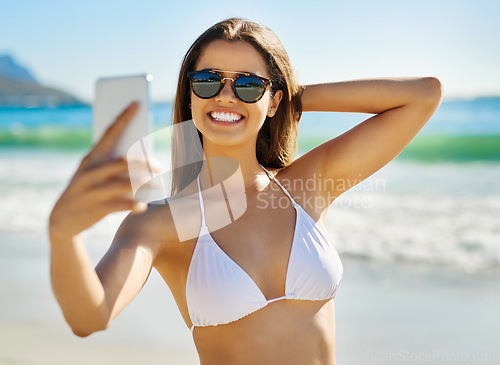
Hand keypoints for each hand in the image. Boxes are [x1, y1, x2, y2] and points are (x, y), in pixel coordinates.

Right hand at [49, 102, 157, 241]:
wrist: (61, 220)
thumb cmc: (86, 190)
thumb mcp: (92, 172)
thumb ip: (110, 162)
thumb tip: (141, 152)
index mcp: (91, 158)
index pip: (108, 133)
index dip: (123, 118)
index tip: (136, 104)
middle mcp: (90, 171)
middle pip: (124, 162)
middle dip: (145, 162)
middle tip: (158, 166)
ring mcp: (93, 190)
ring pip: (125, 184)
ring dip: (145, 185)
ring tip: (157, 186)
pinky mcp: (96, 208)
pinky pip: (122, 204)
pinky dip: (136, 204)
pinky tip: (143, 205)